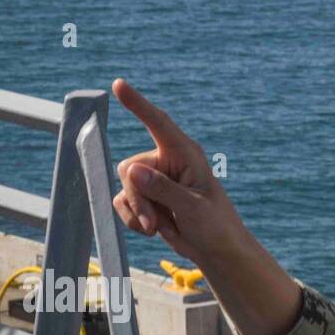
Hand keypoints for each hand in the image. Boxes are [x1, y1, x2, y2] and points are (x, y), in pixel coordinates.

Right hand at [110, 79, 246, 265]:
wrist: (216, 249)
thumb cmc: (215, 225)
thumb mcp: (193, 208)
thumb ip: (164, 190)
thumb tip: (131, 171)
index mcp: (185, 154)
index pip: (158, 123)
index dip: (138, 104)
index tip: (119, 84)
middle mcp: (166, 161)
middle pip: (129, 170)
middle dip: (138, 199)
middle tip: (155, 222)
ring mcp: (154, 180)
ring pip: (125, 188)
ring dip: (137, 212)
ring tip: (158, 227)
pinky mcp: (146, 197)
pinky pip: (123, 203)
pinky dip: (133, 220)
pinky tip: (153, 230)